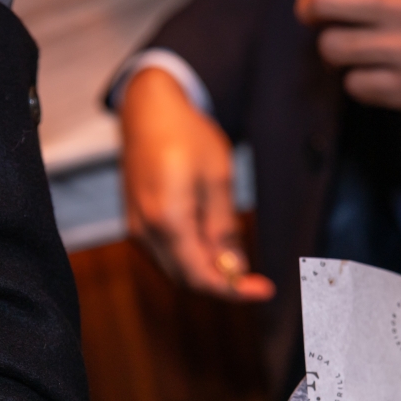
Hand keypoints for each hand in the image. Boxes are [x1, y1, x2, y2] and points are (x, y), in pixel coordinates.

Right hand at [118, 68, 274, 301]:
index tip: (264, 290)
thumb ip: (224, 228)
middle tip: (256, 279)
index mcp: (167, 220)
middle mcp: (145, 230)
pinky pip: (167, 253)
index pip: (201, 276)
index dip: (234, 290)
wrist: (148, 109)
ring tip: (237, 256)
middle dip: (223, 283)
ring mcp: (137, 227)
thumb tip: (235, 267)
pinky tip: (215, 243)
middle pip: (187, 279)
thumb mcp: (218, 180)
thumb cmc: (186, 136)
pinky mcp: (138, 221)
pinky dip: (193, 257)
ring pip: (176, 269)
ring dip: (208, 271)